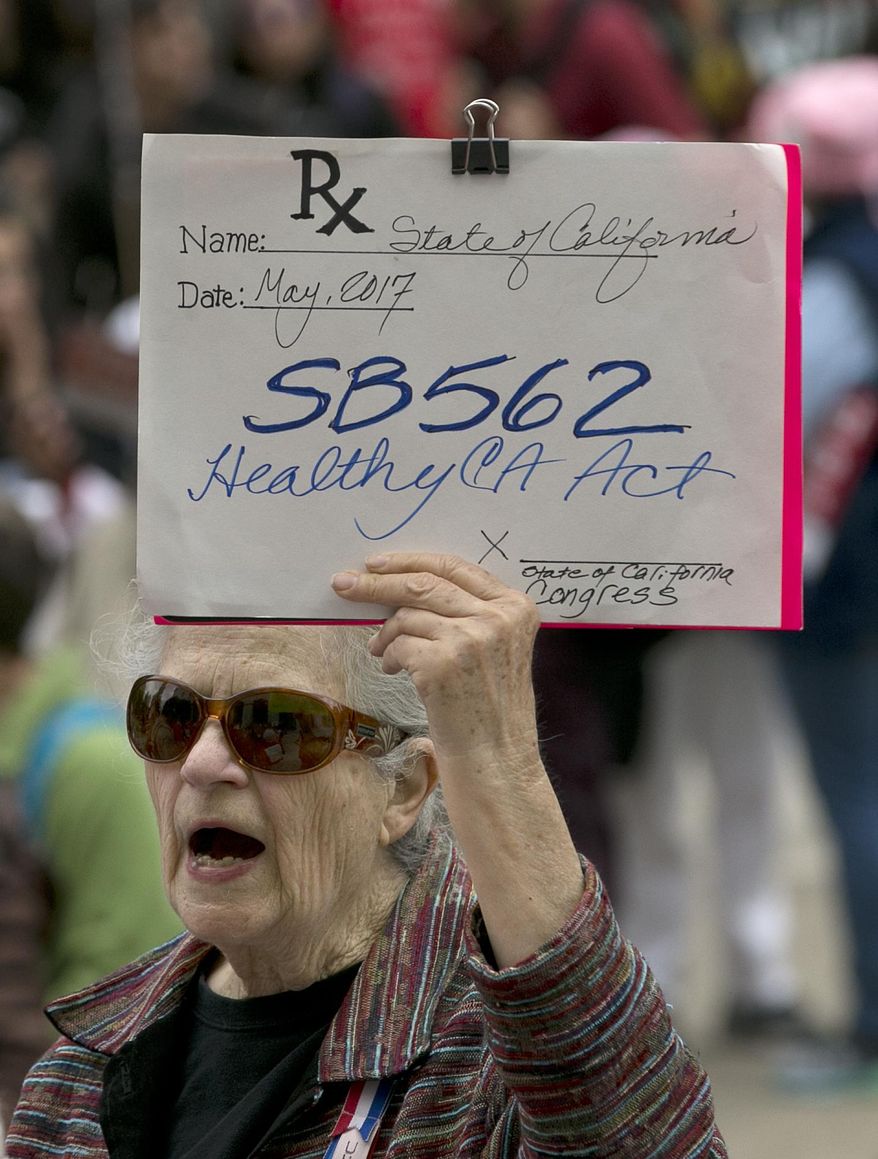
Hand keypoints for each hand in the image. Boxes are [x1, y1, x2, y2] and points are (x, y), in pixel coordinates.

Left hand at [331, 552, 540, 766]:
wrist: (496, 758)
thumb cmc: (489, 705)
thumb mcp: (496, 647)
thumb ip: (467, 612)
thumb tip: (405, 586)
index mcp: (516, 606)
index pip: (455, 567)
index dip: (411, 561)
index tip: (378, 564)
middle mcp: (497, 617)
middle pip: (424, 584)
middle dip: (377, 582)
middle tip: (344, 583)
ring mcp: (470, 639)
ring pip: (407, 615)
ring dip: (385, 634)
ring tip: (381, 652)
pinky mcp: (442, 663)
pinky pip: (398, 645)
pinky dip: (388, 657)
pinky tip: (394, 671)